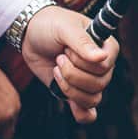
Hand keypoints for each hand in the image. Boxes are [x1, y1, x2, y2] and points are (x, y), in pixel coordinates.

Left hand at [19, 5, 118, 122]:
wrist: (30, 34)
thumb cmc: (51, 25)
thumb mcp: (64, 28)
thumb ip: (83, 43)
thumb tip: (102, 58)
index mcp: (107, 48)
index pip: (105, 67)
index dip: (82, 63)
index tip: (67, 49)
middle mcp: (103, 66)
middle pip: (99, 85)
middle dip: (72, 75)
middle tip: (58, 59)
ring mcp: (90, 81)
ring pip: (93, 99)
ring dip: (70, 89)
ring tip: (56, 71)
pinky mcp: (76, 92)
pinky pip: (88, 112)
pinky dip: (82, 113)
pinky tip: (72, 107)